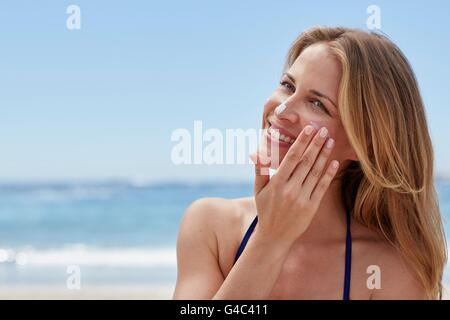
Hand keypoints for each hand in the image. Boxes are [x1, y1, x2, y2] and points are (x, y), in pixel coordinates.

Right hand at [250, 125, 338, 244]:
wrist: (274, 236)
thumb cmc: (265, 210)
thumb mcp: (258, 191)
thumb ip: (260, 170)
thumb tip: (257, 153)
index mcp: (276, 183)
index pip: (291, 158)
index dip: (301, 142)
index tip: (309, 129)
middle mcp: (290, 189)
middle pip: (305, 162)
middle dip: (315, 144)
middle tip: (324, 130)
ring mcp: (301, 198)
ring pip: (315, 172)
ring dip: (324, 156)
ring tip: (330, 141)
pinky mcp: (311, 207)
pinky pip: (321, 187)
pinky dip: (328, 175)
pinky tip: (334, 163)